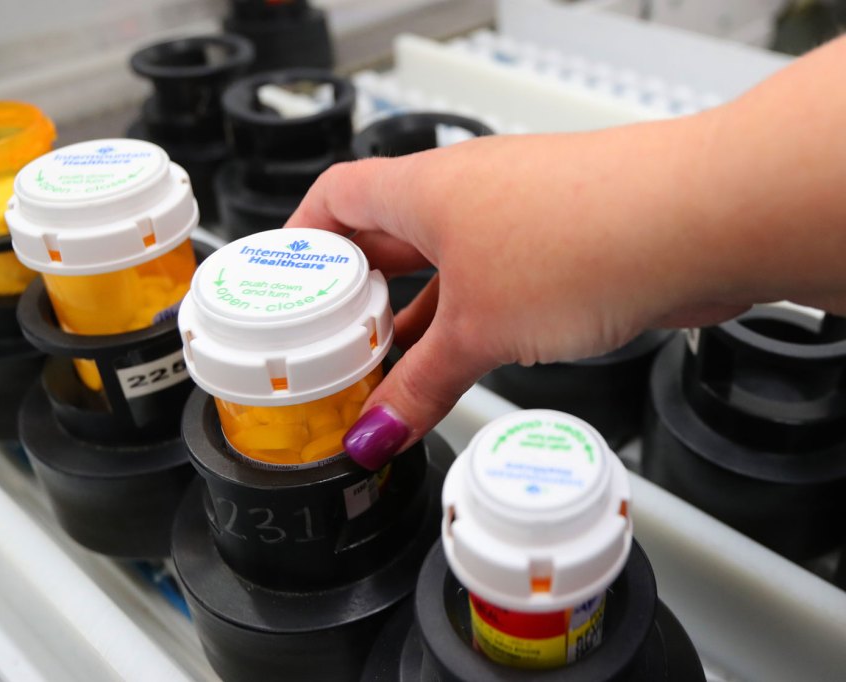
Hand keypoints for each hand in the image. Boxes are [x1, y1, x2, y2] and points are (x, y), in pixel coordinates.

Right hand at [287, 123, 745, 469]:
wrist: (701, 222)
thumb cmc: (586, 234)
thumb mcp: (478, 328)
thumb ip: (421, 386)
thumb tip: (377, 431)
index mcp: (423, 189)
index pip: (336, 197)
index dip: (303, 238)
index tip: (287, 286)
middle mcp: (465, 195)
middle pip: (386, 240)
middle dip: (357, 298)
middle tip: (330, 348)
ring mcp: (514, 220)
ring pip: (443, 273)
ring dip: (415, 323)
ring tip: (386, 374)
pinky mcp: (559, 248)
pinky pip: (491, 289)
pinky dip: (468, 328)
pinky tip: (459, 367)